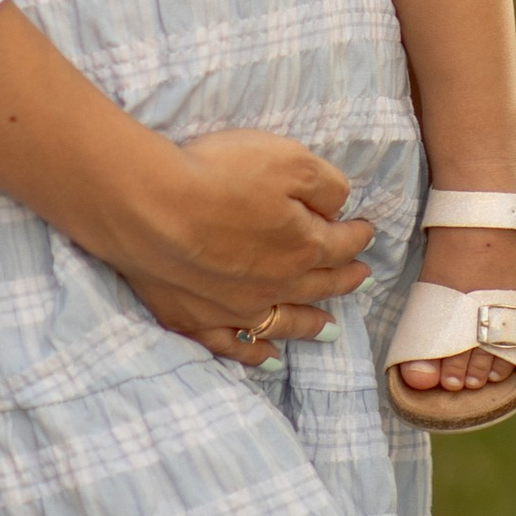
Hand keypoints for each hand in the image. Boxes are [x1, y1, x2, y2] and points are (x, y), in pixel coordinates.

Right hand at [104, 127, 373, 366]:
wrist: (150, 208)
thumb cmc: (219, 175)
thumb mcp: (289, 160)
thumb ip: (325, 184)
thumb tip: (340, 208)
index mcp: (304, 245)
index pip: (340, 243)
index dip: (356, 236)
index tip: (365, 231)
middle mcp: (277, 285)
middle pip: (319, 285)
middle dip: (343, 280)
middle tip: (361, 279)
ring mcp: (235, 309)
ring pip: (285, 322)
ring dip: (310, 324)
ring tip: (330, 328)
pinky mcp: (195, 320)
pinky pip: (234, 347)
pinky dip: (255, 354)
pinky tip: (267, 356)